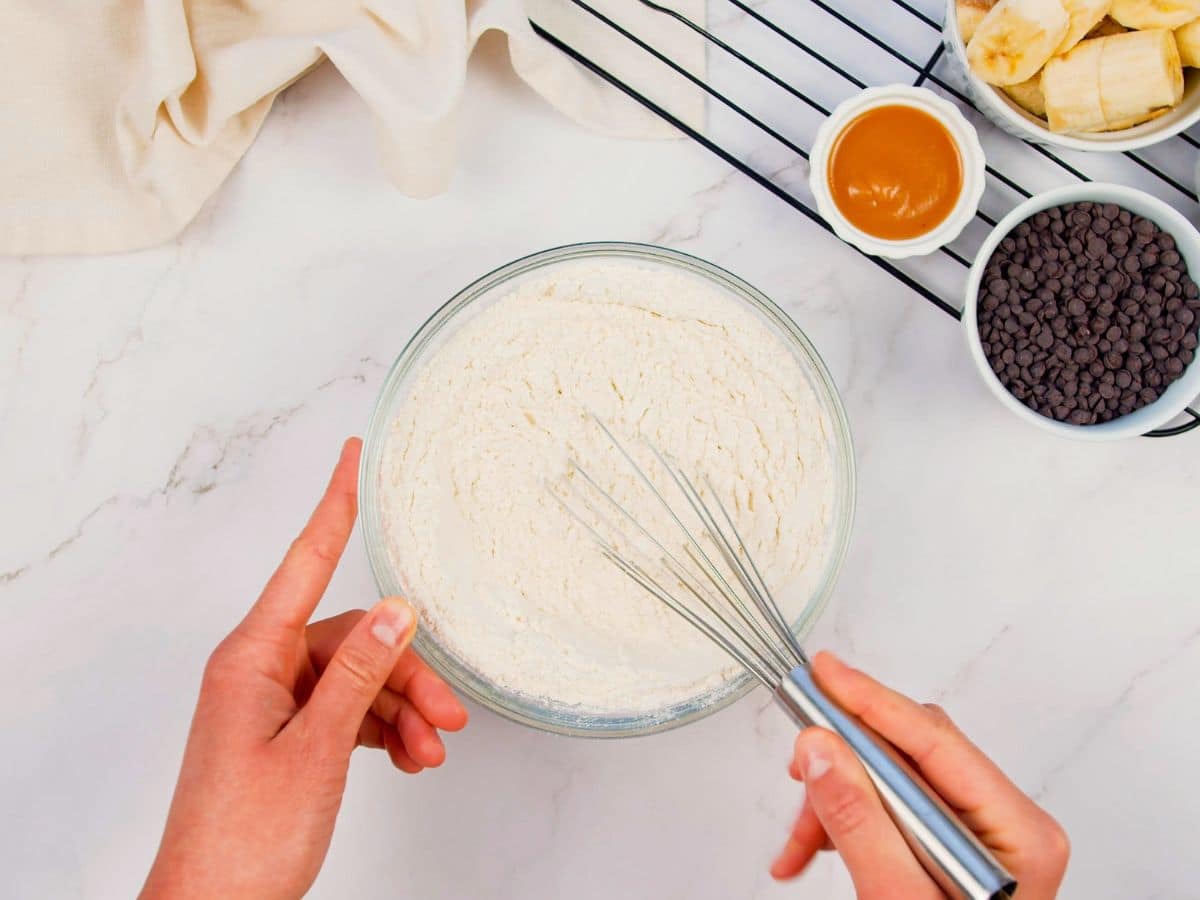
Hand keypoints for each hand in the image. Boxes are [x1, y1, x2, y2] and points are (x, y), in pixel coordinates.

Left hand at [141, 438, 467, 899]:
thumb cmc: (243, 840)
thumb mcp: (316, 750)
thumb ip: (361, 674)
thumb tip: (398, 610)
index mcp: (252, 659)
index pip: (303, 564)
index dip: (333, 506)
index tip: (351, 457)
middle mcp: (261, 671)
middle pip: (354, 640)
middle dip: (406, 675)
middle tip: (448, 716)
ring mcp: (275, 704)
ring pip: (359, 679)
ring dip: (401, 712)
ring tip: (431, 751)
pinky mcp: (289, 734)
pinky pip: (349, 711)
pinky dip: (384, 731)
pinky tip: (409, 758)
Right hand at [770, 652, 1067, 898]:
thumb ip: (858, 820)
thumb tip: (821, 748)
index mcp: (1015, 831)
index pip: (933, 739)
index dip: (871, 700)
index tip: (824, 673)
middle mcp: (999, 822)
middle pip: (906, 753)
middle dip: (842, 762)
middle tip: (795, 764)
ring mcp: (971, 833)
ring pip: (885, 779)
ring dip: (831, 802)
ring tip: (798, 845)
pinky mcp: (940, 845)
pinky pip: (882, 808)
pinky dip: (839, 824)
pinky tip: (808, 852)